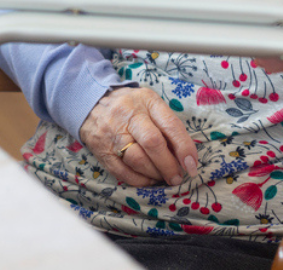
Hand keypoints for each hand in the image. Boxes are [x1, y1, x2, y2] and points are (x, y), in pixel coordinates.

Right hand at [78, 87, 197, 186]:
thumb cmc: (130, 105)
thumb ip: (168, 124)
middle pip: (153, 143)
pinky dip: (140, 181)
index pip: (170, 125)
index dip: (184, 148)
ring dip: (155, 174)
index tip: (192, 165)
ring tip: (163, 177)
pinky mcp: (102, 151)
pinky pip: (123, 173)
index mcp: (146, 101)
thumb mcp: (150, 103)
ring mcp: (112, 134)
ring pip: (138, 160)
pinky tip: (148, 180)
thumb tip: (186, 155)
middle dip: (169, 165)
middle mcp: (128, 115)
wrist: (90, 103)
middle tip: (178, 177)